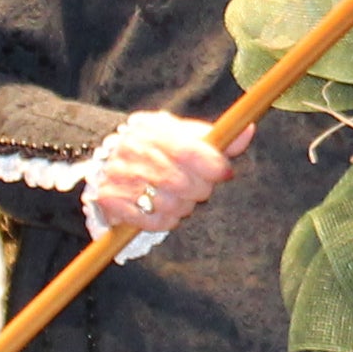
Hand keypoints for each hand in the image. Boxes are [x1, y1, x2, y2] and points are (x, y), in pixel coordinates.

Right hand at [82, 113, 230, 241]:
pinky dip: (167, 219)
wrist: (104, 160)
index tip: (225, 171)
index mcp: (153, 132)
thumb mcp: (182, 134)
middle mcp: (134, 154)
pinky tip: (162, 207)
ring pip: (172, 205)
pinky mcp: (112, 202)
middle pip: (183, 183)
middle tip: (198, 185)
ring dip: (183, 205)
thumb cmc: (155, 148)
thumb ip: (215, 137)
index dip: (213, 165)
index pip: (189, 151)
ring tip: (177, 195)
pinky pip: (156, 221)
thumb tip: (248, 129)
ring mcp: (121, 178)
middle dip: (200, 188)